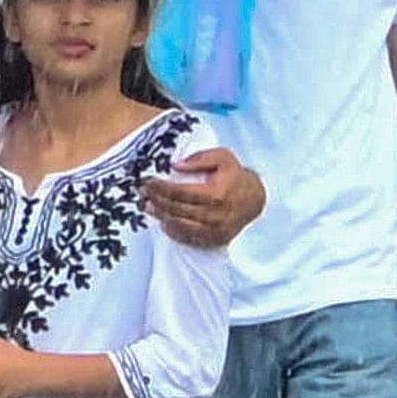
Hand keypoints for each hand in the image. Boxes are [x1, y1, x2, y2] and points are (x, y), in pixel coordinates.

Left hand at [143, 148, 264, 248]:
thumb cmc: (234, 176)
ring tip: (148, 207)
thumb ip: (199, 158)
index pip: (181, 192)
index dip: (161, 188)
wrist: (254, 199)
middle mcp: (216, 215)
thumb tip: (175, 165)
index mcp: (217, 194)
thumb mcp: (222, 157)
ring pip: (180, 226)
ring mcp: (216, 231)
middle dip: (157, 201)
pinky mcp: (215, 240)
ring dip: (161, 216)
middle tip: (142, 194)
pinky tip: (163, 222)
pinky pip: (189, 238)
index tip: (147, 182)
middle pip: (177, 210)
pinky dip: (173, 231)